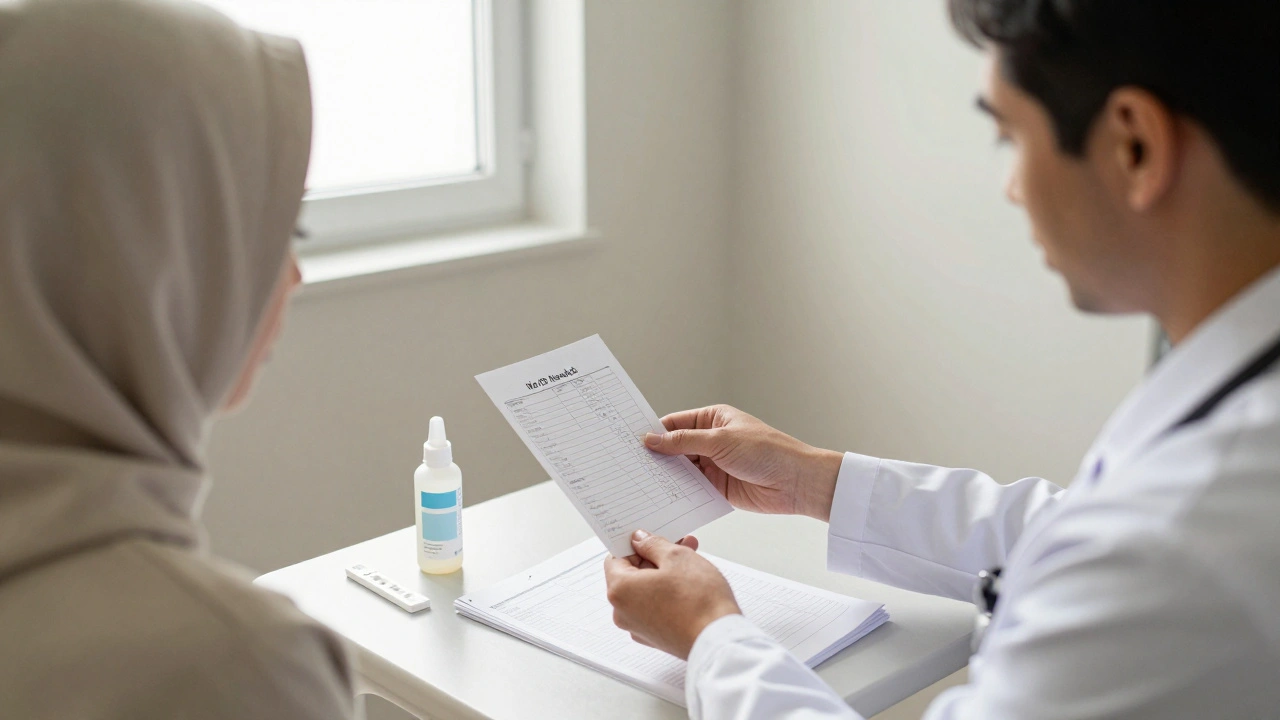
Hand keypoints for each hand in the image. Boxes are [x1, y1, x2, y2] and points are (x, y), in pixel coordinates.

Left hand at [604, 531, 740, 659]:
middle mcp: (623, 613)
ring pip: (646, 591)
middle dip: (655, 558)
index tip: (651, 538)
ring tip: (691, 561)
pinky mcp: (656, 637)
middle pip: (632, 575)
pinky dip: (667, 594)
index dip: (635, 545)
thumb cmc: (698, 602)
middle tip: (679, 545)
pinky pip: (655, 608)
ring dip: (665, 574)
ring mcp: (638, 628)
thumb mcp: (676, 557)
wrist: (718, 640)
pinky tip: (689, 584)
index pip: (616, 558)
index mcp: (620, 591)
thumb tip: (641, 541)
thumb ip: (653, 544)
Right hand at [645, 405, 843, 520]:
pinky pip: (692, 490)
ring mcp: (714, 465)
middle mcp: (711, 441)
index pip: (674, 424)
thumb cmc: (768, 451)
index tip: (630, 442)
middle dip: (655, 457)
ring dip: (665, 477)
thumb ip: (683, 442)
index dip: (653, 432)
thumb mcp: (720, 440)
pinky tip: (662, 499)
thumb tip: (652, 439)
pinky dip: (678, 494)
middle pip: (674, 449)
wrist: (796, 482)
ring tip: (639, 484)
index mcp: (712, 419)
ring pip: (681, 471)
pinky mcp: (718, 488)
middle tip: (629, 465)